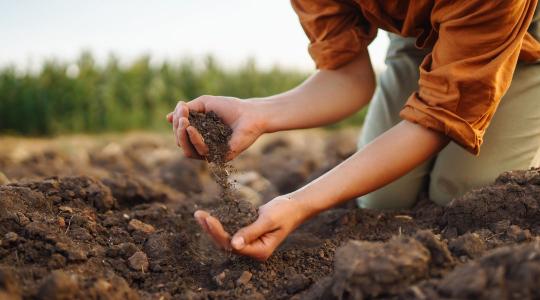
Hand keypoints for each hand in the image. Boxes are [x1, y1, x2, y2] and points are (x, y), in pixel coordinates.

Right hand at [166, 95, 265, 160]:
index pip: (181, 134)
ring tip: (185, 122)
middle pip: (181, 143)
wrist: (250, 113)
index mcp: (199, 134)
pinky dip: (195, 140)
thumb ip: (186, 110)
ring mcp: (212, 153)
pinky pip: (201, 152)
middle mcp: (204, 146)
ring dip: (182, 136)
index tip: (181, 108)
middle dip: (178, 129)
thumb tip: (167, 118)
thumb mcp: (204, 103)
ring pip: (188, 151)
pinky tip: (192, 128)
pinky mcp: (220, 157)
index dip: (177, 122)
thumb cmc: (229, 107)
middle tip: (181, 117)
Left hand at [193, 196, 310, 260]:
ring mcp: (250, 244)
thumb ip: (251, 232)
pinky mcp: (248, 235)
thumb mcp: (268, 219)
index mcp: (260, 251)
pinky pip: (230, 231)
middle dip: (211, 230)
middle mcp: (254, 251)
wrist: (294, 205)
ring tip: (199, 215)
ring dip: (212, 227)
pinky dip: (220, 224)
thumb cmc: (284, 211)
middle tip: (199, 215)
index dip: (218, 233)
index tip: (208, 219)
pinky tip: (208, 216)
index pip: (233, 246)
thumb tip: (234, 244)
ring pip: (226, 238)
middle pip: (226, 244)